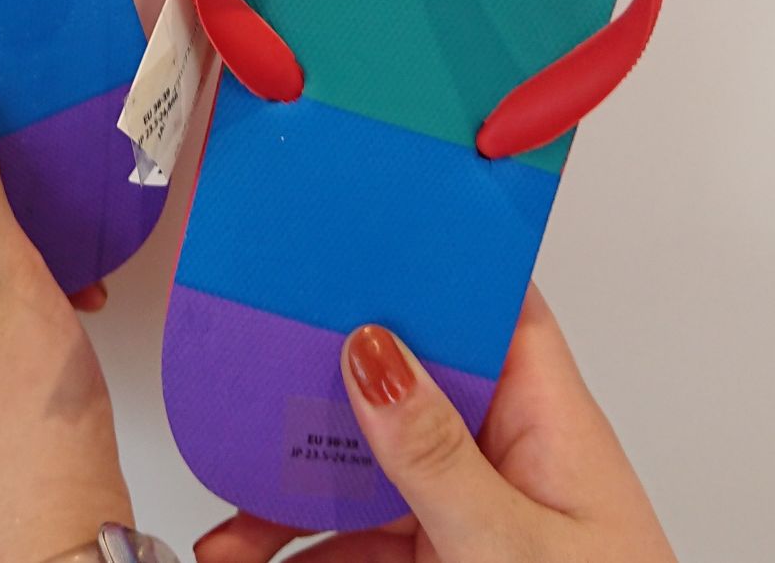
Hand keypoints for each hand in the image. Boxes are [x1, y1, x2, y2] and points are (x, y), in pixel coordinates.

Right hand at [195, 285, 675, 562]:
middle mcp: (506, 447)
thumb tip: (374, 353)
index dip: (418, 260)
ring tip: (229, 529)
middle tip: (243, 391)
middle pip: (398, 383)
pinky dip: (304, 548)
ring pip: (365, 467)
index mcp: (545, 413)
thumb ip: (436, 455)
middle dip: (315, 392)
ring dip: (289, 490)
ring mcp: (473, 505)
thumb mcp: (511, 543)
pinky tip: (257, 555)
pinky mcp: (446, 556)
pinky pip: (360, 536)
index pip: (482, 299)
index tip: (340, 242)